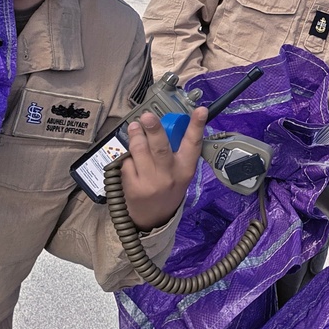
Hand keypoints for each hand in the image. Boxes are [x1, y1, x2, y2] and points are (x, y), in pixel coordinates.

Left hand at [121, 107, 206, 230]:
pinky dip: (127, 157)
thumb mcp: (180, 173)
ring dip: (136, 135)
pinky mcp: (132, 187)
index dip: (197, 126)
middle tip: (147, 116)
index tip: (201, 110)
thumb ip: (176, 152)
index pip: (193, 144)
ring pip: (139, 151)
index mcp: (185, 169)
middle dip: (153, 129)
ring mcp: (149, 182)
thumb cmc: (169, 189)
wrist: (154, 219)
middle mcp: (169, 176)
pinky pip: (127, 163)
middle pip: (160, 147)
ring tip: (135, 126)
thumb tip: (167, 124)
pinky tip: (130, 158)